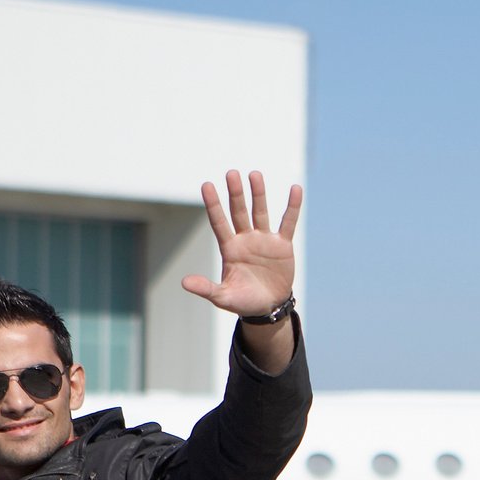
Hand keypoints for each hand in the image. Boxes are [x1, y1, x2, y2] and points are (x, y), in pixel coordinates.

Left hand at [181, 169, 300, 317]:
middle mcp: (245, 239)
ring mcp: (264, 240)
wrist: (268, 307)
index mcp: (229, 248)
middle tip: (231, 173)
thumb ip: (206, 288)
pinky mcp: (282, 245)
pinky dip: (292, 207)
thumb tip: (184, 282)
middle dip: (235, 193)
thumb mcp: (223, 297)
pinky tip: (295, 189)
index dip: (213, 205)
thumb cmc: (243, 301)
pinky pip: (288, 223)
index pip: (219, 222)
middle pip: (239, 212)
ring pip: (261, 212)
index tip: (206, 185)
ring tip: (254, 174)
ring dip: (258, 194)